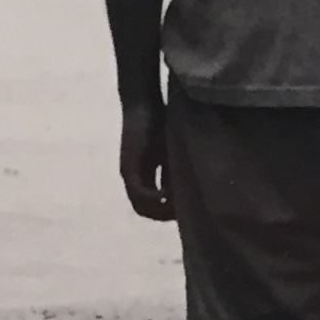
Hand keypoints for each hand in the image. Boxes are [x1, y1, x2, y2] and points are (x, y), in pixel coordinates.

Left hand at [119, 98, 172, 221]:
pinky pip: (140, 193)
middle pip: (144, 210)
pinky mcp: (129, 168)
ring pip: (140, 206)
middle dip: (163, 216)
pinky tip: (169, 196)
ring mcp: (128, 174)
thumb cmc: (158, 122)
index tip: (184, 212)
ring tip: (177, 208)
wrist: (142, 104)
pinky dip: (155, 199)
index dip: (166, 212)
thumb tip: (191, 186)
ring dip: (160, 210)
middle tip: (182, 215)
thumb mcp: (171, 150)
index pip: (150, 205)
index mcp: (141, 175)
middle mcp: (132, 178)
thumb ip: (176, 168)